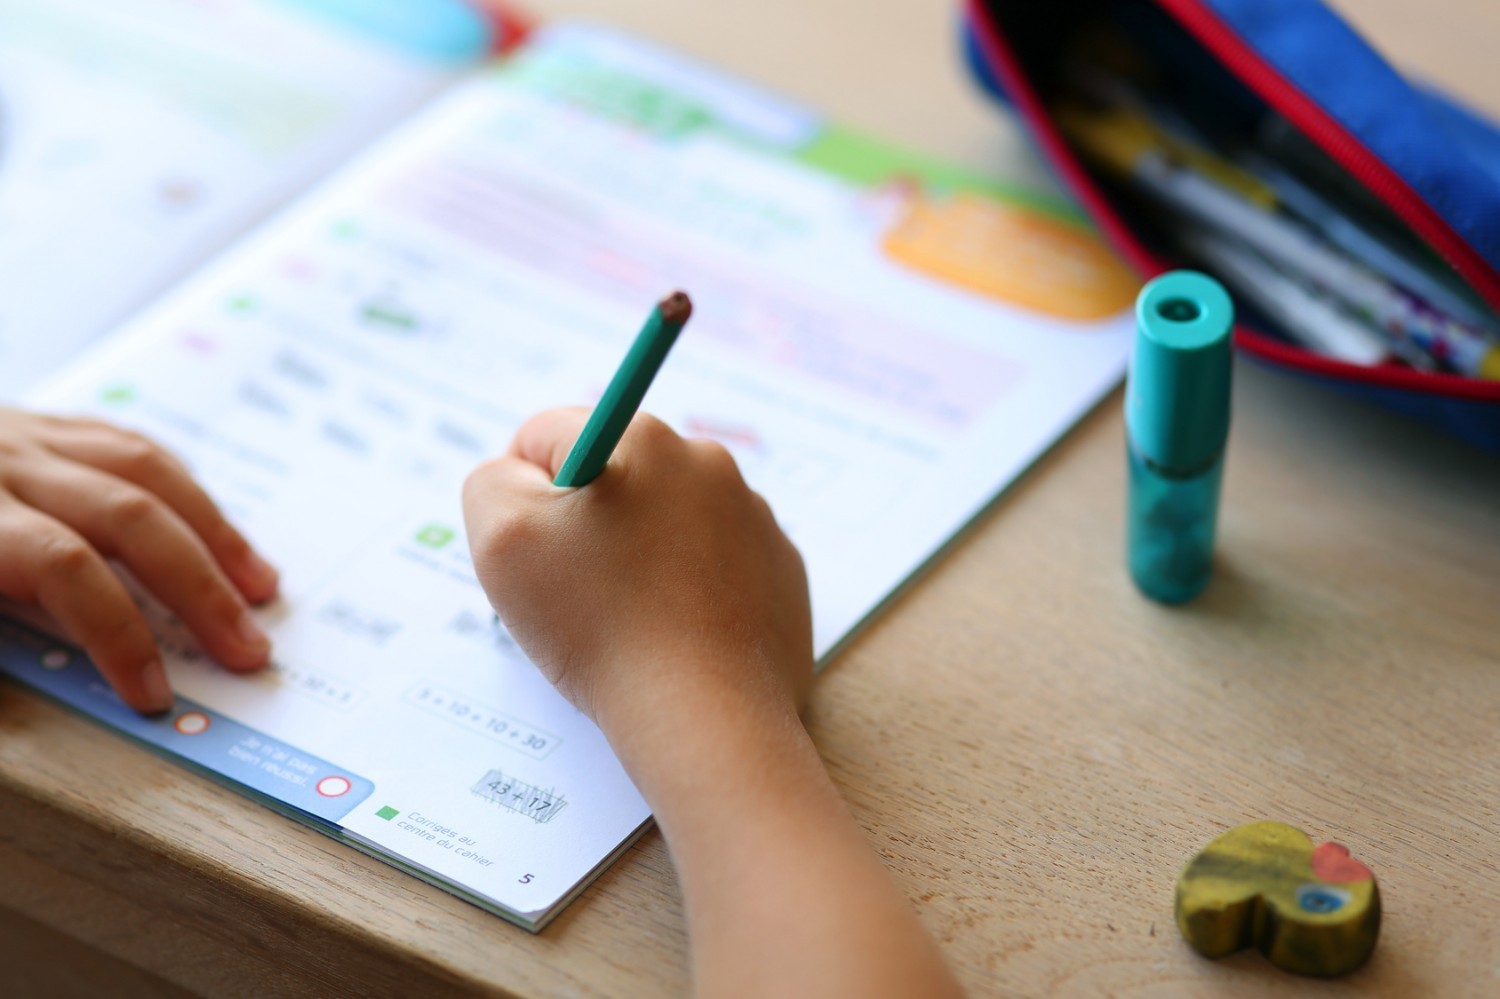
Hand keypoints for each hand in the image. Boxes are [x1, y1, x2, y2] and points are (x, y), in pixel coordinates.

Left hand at [0, 408, 277, 712]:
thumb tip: (7, 725)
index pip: (64, 568)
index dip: (118, 635)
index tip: (153, 697)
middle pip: (128, 513)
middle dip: (197, 587)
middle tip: (245, 649)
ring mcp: (16, 431)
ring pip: (142, 468)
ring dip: (213, 532)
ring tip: (259, 586)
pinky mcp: (28, 419)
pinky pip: (125, 442)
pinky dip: (183, 488)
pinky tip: (212, 526)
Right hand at [465, 408, 959, 997]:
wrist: (705, 716)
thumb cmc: (598, 625)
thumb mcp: (502, 540)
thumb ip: (493, 483)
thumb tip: (519, 471)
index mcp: (642, 438)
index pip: (549, 436)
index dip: (523, 495)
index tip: (536, 551)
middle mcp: (708, 461)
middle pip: (614, 477)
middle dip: (586, 525)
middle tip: (578, 593)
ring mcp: (755, 516)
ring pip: (665, 521)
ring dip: (639, 556)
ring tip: (629, 622)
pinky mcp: (782, 569)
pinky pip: (715, 564)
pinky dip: (689, 590)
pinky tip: (675, 636)